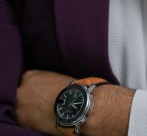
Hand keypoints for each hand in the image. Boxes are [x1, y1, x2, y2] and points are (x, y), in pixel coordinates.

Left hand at [16, 70, 132, 135]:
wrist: (78, 103)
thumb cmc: (71, 90)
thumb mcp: (55, 78)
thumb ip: (44, 81)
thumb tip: (42, 88)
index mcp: (30, 75)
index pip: (25, 83)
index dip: (32, 91)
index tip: (37, 95)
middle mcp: (21, 87)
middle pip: (20, 94)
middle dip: (29, 99)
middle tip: (40, 104)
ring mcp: (20, 103)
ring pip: (20, 108)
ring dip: (28, 110)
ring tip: (42, 112)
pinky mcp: (22, 118)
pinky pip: (22, 120)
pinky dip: (30, 121)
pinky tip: (41, 119)